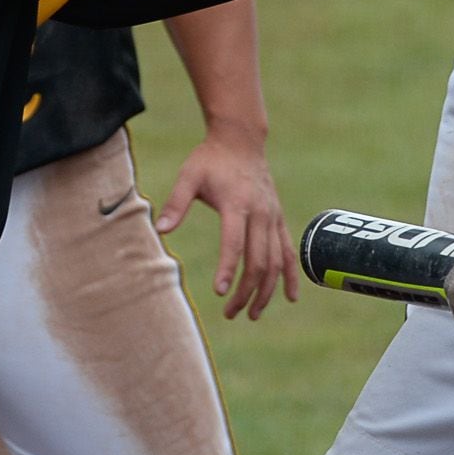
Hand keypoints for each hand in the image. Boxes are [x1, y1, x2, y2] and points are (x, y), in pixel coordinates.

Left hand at [155, 126, 294, 319]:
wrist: (242, 140)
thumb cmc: (210, 159)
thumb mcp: (189, 175)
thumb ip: (176, 203)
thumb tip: (162, 230)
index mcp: (238, 204)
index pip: (234, 244)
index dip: (227, 269)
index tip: (218, 293)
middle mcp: (261, 213)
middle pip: (259, 260)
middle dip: (246, 291)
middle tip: (230, 313)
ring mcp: (274, 217)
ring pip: (277, 261)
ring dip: (267, 290)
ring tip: (252, 314)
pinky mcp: (279, 219)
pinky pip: (289, 251)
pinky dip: (291, 275)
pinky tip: (290, 297)